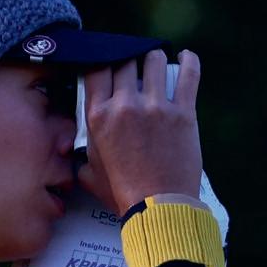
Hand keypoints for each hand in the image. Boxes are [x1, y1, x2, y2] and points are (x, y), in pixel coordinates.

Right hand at [75, 48, 203, 215]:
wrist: (158, 208)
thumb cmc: (123, 194)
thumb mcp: (91, 175)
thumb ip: (83, 156)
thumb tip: (78, 151)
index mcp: (99, 117)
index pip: (97, 69)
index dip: (104, 60)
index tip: (110, 64)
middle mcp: (125, 105)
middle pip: (125, 61)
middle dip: (129, 61)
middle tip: (135, 70)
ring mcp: (156, 106)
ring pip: (154, 60)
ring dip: (154, 60)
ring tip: (157, 67)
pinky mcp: (183, 111)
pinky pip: (189, 73)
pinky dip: (188, 61)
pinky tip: (185, 58)